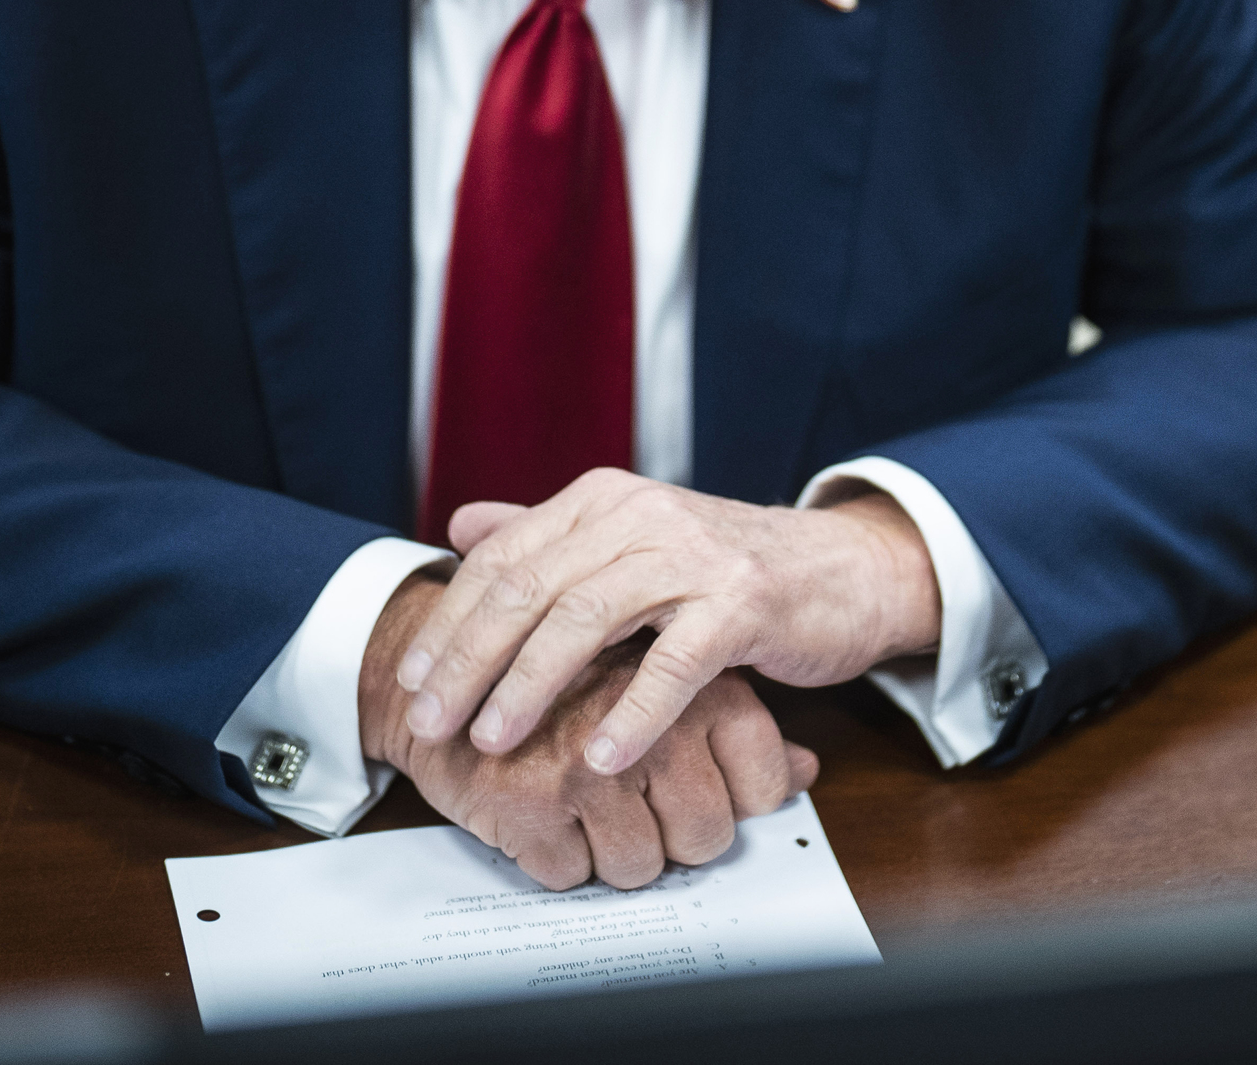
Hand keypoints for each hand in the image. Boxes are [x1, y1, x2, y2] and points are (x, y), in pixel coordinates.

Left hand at [391, 469, 942, 780]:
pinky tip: (600, 757)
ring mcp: (695, 557)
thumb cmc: (728, 570)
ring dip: (531, 685)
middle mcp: (643, 515)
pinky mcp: (745, 603)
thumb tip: (462, 527)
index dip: (452, 620)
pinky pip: (675, 663)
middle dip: (471, 660)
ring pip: (589, 620)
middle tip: (430, 721)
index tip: (412, 678)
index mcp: (605, 500)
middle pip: (532, 587)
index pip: (506, 558)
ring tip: (493, 741)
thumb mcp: (634, 540)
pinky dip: (633, 713)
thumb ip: (549, 535)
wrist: (844, 570)